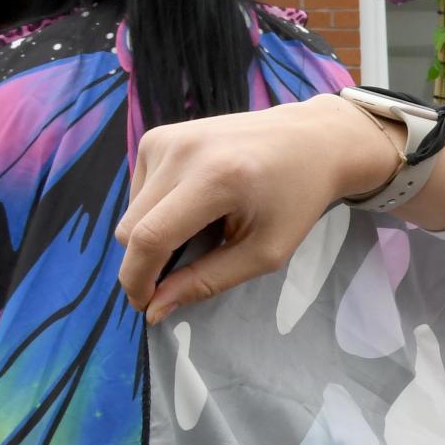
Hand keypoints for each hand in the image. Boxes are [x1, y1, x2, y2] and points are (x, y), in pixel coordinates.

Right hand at [116, 95, 393, 323]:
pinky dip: (157, 208)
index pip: (150, 237)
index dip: (138, 278)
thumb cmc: (297, 200)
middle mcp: (183, 151)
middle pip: (130, 227)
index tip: (145, 303)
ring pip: (131, 210)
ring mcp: (167, 138)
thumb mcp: (266, 251)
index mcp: (215, 178)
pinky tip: (196, 202)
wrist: (314, 141)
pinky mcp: (158, 135)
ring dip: (153, 233)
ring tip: (204, 227)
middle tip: (185, 270)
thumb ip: (207, 281)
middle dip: (146, 261)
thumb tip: (153, 309)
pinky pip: (138, 189)